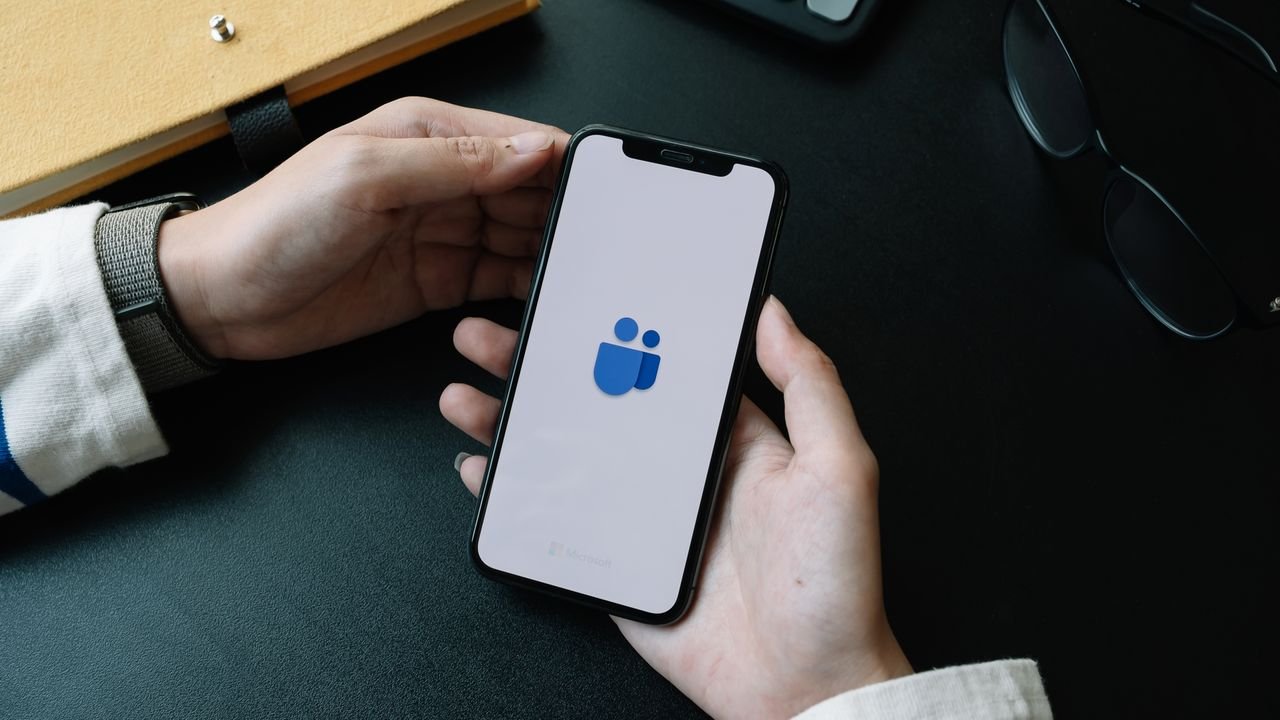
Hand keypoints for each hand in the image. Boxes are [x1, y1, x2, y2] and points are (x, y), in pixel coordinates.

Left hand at [157, 97, 568, 359]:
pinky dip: (525, 287)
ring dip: (551, 253)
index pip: (518, 143)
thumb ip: (455, 163)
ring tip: (584, 273)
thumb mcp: (367, 176)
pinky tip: (546, 296)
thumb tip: (533, 150)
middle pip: (529, 193)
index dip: (563, 166)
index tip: (605, 192)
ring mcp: (442, 233)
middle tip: (603, 244)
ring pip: (521, 237)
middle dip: (565, 214)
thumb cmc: (276, 224)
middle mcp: (441, 181)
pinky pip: (499, 279)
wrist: (224, 299)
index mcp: (427, 136)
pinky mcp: (438, 282)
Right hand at [440, 297, 912, 718]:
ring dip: (510, 422)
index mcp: (729, 438)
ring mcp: (641, 518)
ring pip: (561, 454)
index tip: (571, 301)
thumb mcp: (841, 468)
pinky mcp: (616, 564)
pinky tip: (478, 470)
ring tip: (465, 394)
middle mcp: (679, 471)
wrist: (804, 687)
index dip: (611, 331)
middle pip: (594, 403)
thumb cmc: (835, 584)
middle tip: (490, 337)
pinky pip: (553, 520)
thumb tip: (775, 312)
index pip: (659, 367)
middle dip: (539, 367)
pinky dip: (510, 495)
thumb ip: (811, 386)